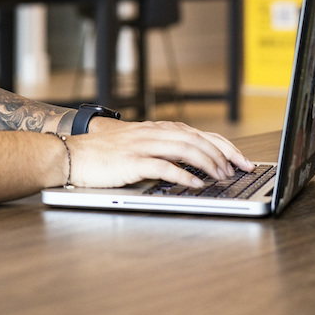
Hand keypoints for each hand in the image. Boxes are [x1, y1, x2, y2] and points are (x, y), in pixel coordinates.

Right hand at [66, 119, 253, 189]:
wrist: (71, 154)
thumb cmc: (103, 155)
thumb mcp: (137, 146)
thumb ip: (162, 149)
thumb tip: (192, 164)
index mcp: (156, 129)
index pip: (199, 133)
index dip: (224, 145)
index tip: (242, 160)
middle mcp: (152, 133)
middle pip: (197, 138)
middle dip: (223, 154)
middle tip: (239, 170)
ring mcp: (141, 145)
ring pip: (184, 148)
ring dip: (207, 163)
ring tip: (222, 177)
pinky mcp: (131, 161)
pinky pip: (163, 166)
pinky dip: (183, 176)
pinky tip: (196, 185)